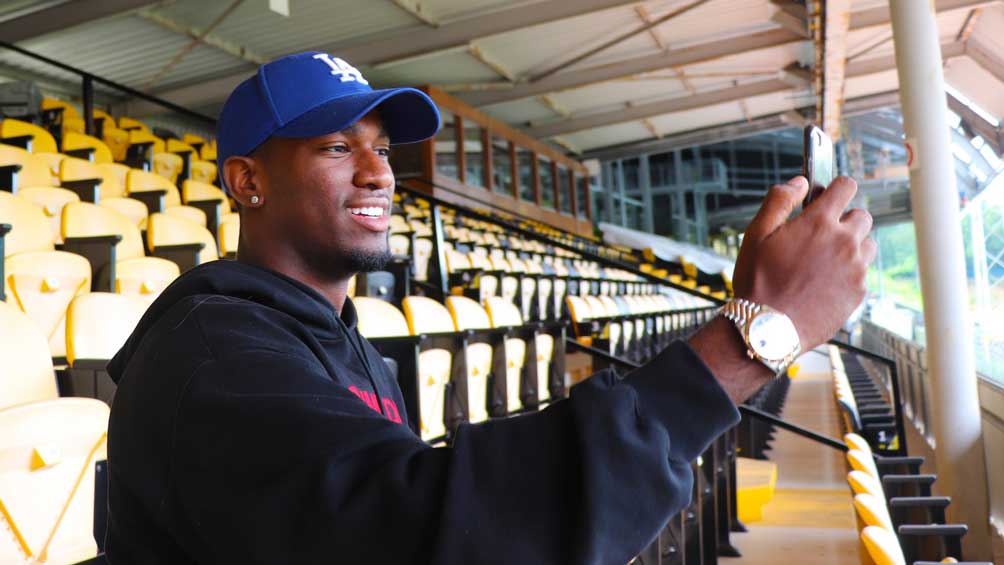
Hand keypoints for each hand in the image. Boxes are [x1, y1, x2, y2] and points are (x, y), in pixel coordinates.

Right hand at [731, 176, 876, 351]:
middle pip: (861, 215)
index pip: (845, 186)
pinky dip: (849, 272)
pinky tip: (825, 282)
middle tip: (821, 235)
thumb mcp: (755, 235)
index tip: (828, 196)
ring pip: (866, 243)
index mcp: (819, 222)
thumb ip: (779, 201)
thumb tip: (799, 182)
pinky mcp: (859, 291)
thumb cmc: (758, 283)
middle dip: (844, 220)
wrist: (768, 329)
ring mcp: (855, 267)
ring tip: (825, 261)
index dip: (836, 188)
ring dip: (851, 246)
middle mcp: (844, 241)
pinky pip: (862, 272)